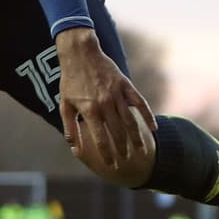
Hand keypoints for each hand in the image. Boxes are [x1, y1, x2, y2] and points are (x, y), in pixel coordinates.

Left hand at [53, 28, 156, 162]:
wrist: (81, 53)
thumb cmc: (70, 81)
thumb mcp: (65, 105)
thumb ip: (70, 128)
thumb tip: (74, 149)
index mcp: (90, 111)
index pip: (101, 139)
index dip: (107, 154)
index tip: (111, 165)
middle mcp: (105, 104)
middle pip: (117, 133)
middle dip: (123, 150)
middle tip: (127, 161)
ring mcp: (117, 94)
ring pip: (130, 121)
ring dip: (137, 138)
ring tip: (142, 151)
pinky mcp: (125, 85)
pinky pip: (140, 104)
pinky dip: (148, 116)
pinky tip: (154, 129)